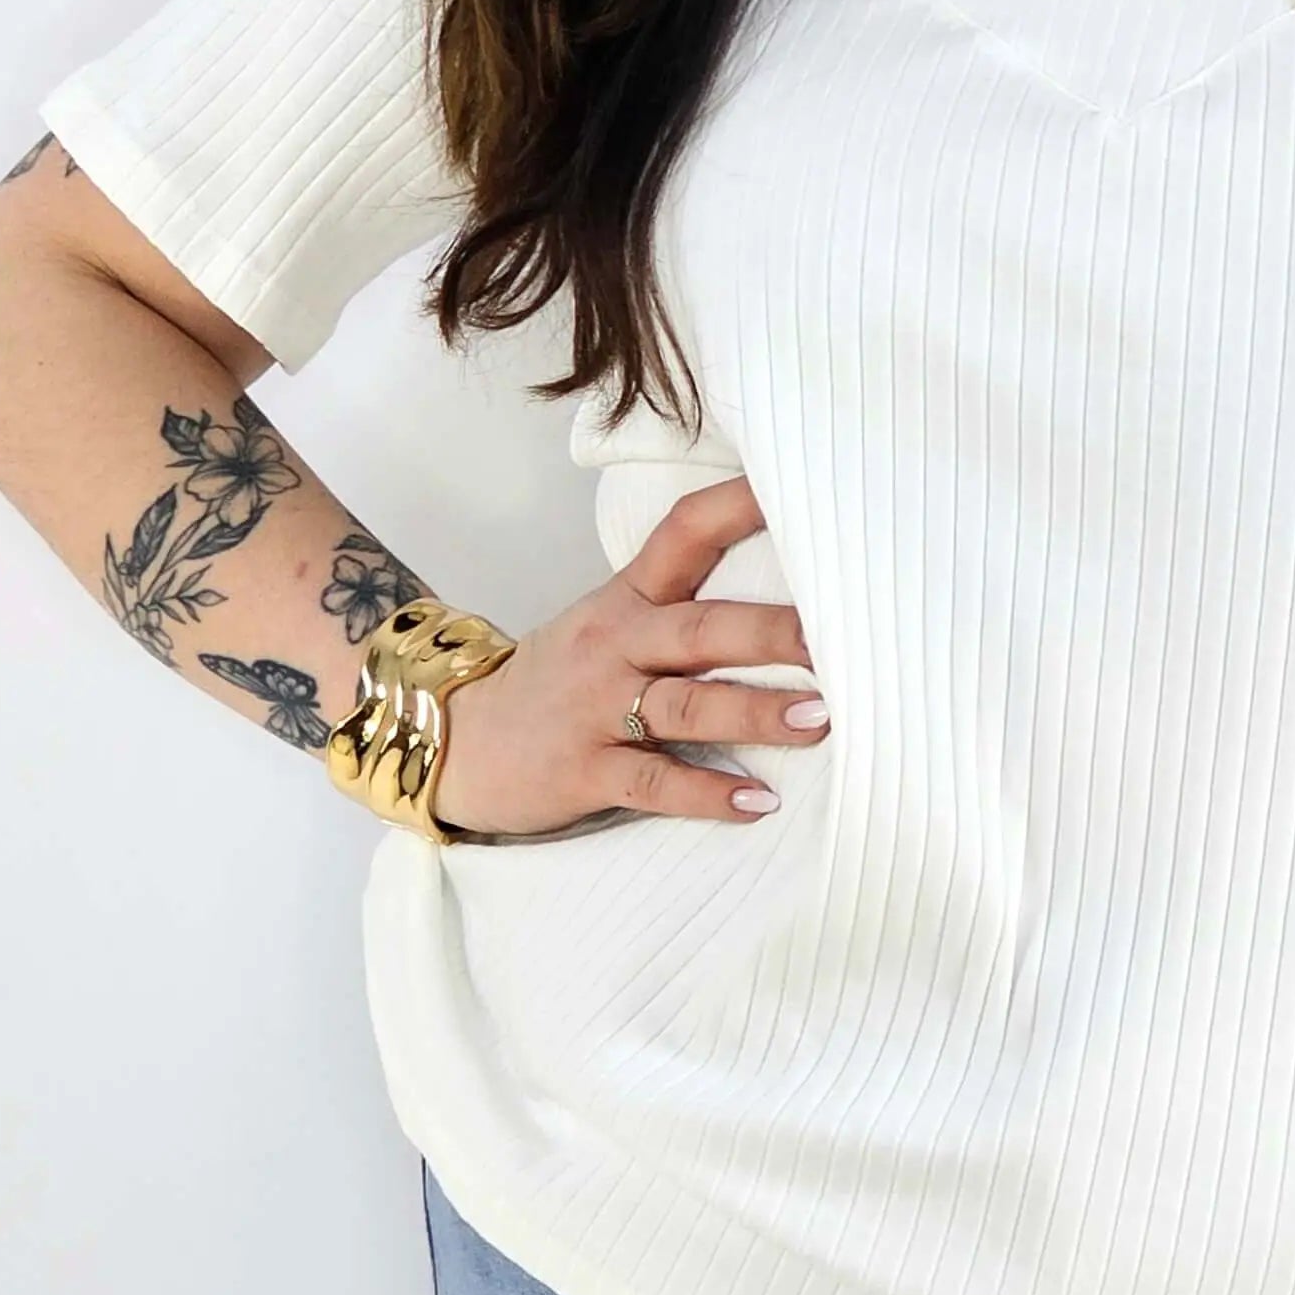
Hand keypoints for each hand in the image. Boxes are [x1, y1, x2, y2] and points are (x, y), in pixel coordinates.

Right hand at [430, 473, 827, 839]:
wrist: (453, 738)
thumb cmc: (557, 681)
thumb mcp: (607, 624)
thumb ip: (681, 607)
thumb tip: (795, 599)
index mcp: (627, 600)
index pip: (684, 533)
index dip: (738, 508)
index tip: (800, 493)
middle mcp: (616, 645)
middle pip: (702, 628)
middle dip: (775, 632)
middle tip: (841, 640)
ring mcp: (598, 709)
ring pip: (686, 705)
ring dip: (756, 711)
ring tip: (822, 719)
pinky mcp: (585, 771)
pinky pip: (654, 781)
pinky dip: (708, 793)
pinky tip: (759, 801)